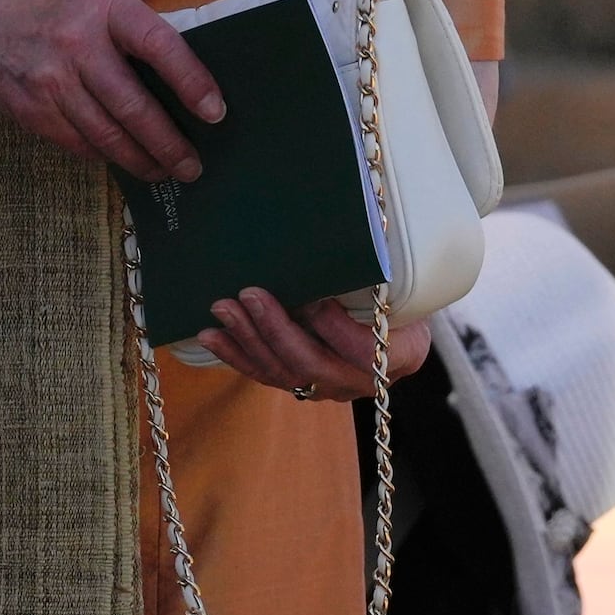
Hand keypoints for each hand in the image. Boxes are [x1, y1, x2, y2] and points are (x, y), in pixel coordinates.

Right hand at [0, 0, 224, 180]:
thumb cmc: (50, 11)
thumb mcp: (93, 0)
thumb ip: (134, 30)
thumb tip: (190, 80)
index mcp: (103, 7)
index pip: (158, 45)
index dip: (190, 80)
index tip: (215, 112)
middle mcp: (75, 43)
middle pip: (132, 106)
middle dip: (169, 143)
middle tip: (192, 166)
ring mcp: (50, 80)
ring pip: (108, 135)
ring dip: (142, 160)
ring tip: (165, 171)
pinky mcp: (33, 111)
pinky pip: (81, 144)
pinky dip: (107, 156)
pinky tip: (125, 159)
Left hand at [195, 287, 431, 399]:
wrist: (394, 315)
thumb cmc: (396, 284)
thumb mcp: (397, 274)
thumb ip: (370, 265)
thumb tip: (334, 229)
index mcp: (402, 351)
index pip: (361, 350)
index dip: (332, 328)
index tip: (311, 299)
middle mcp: (364, 378)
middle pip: (313, 365)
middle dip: (276, 330)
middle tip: (249, 295)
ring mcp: (331, 385)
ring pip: (284, 373)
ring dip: (248, 340)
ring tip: (222, 309)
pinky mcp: (303, 383)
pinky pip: (267, 374)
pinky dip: (237, 354)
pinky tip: (212, 335)